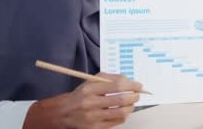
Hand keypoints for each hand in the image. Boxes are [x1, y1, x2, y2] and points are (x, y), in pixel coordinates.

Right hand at [23, 73, 141, 128]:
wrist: (64, 113)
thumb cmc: (81, 95)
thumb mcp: (90, 81)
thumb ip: (109, 78)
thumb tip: (129, 81)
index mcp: (89, 89)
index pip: (116, 85)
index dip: (131, 85)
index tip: (138, 85)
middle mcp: (90, 103)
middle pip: (120, 99)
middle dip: (134, 96)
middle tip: (138, 94)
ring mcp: (93, 117)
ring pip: (121, 112)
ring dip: (131, 107)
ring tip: (132, 103)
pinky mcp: (95, 128)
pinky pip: (117, 122)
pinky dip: (124, 116)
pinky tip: (123, 111)